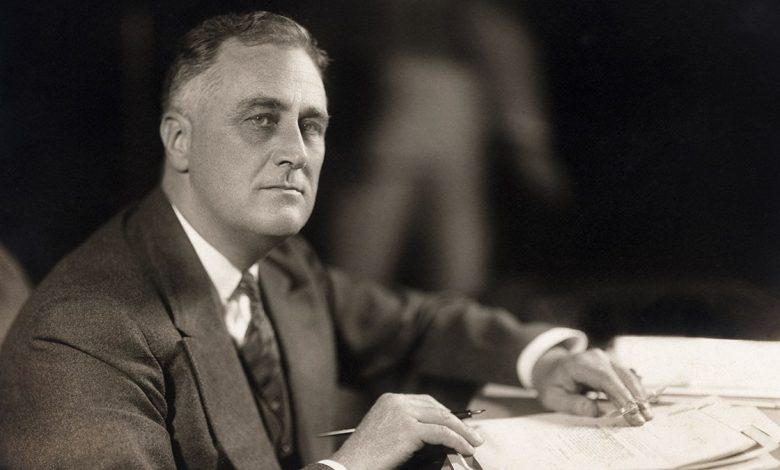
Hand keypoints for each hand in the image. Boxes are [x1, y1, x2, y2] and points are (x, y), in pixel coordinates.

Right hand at [330, 393, 483, 469]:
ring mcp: (402, 414)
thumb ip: (408, 427)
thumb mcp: (386, 433)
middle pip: (437, 408)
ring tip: (474, 443)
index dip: (445, 414)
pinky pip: (442, 433)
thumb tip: (438, 433)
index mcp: (390, 400)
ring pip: (443, 419)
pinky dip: (458, 441)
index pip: (426, 402)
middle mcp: (397, 402)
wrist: (351, 466)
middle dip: (458, 422)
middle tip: (473, 435)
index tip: (459, 426)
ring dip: (462, 432)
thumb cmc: (367, 457)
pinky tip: (465, 448)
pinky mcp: (409, 429)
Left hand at [532, 347, 652, 425]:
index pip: (605, 379)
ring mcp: (606, 358)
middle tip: (645, 419)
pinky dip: (636, 391)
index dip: (621, 397)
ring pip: (628, 375)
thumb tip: (600, 412)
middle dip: (635, 398)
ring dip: (639, 395)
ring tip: (647, 415)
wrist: (551, 369)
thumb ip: (575, 405)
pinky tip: (642, 405)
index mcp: (579, 364)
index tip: (632, 414)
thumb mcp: (554, 399)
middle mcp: (596, 357)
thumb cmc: (552, 385)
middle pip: (621, 376)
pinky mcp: (612, 364)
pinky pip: (627, 377)